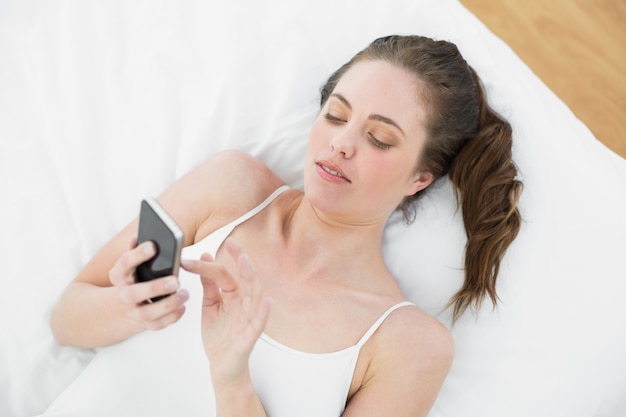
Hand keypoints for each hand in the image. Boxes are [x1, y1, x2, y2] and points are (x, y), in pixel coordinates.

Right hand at [108, 237, 188, 331]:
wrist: (122, 308)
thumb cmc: (134, 279)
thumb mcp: (130, 265)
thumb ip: (136, 251)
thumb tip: (138, 237)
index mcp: (119, 276)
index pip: (124, 264)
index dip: (137, 254)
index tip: (153, 246)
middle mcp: (124, 296)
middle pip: (134, 293)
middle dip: (155, 287)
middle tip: (175, 280)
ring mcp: (133, 312)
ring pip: (147, 314)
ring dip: (168, 305)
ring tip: (184, 294)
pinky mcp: (145, 324)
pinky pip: (158, 325)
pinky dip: (171, 317)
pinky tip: (182, 307)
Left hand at [181, 238, 270, 385]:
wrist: (221, 365)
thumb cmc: (219, 336)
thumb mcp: (210, 306)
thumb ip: (209, 284)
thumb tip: (204, 257)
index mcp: (234, 295)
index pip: (224, 274)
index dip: (208, 266)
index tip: (190, 258)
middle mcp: (244, 304)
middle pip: (245, 278)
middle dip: (241, 260)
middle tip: (232, 243)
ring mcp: (248, 319)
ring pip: (254, 295)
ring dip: (251, 278)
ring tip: (246, 262)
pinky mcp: (249, 337)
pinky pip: (259, 323)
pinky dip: (263, 312)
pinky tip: (266, 301)